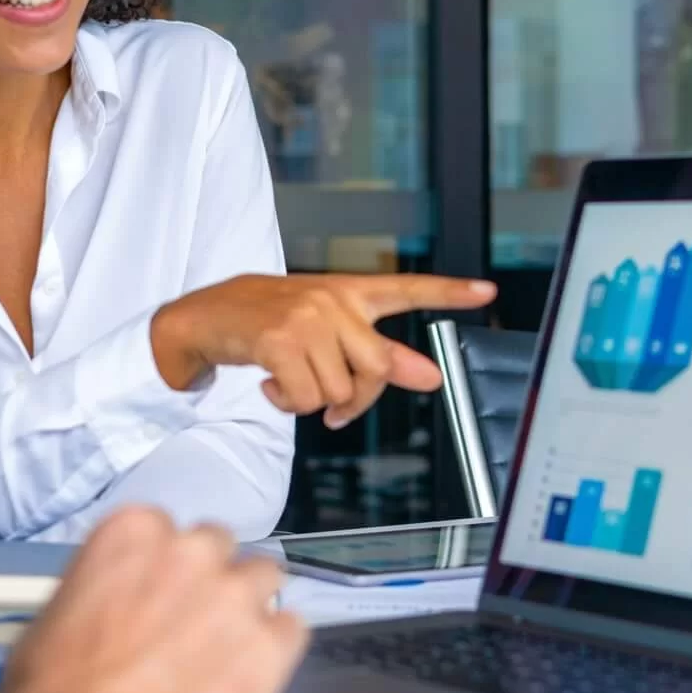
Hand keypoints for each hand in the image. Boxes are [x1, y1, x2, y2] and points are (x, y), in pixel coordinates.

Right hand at [0, 507, 306, 692]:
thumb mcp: (58, 616)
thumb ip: (105, 591)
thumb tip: (117, 608)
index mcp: (133, 533)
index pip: (170, 530)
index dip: (167, 570)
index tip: (162, 595)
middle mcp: (189, 553)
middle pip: (221, 548)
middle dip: (210, 583)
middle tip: (194, 626)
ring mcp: (235, 597)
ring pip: (265, 580)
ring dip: (249, 608)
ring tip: (228, 653)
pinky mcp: (268, 647)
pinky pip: (293, 631)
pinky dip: (276, 651)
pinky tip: (251, 677)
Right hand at [149, 273, 496, 427]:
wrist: (204, 316)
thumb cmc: (266, 322)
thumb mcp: (325, 331)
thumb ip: (378, 353)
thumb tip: (430, 375)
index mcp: (348, 292)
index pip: (407, 288)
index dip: (450, 292)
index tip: (487, 291)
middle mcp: (333, 300)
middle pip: (378, 368)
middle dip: (356, 397)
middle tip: (331, 402)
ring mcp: (306, 317)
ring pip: (339, 390)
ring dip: (312, 401)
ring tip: (288, 380)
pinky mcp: (279, 340)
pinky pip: (306, 398)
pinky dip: (288, 403)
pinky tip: (271, 382)